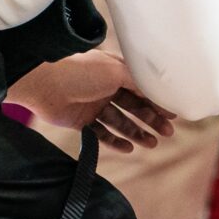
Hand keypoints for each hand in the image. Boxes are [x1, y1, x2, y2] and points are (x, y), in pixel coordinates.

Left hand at [10, 50, 175, 152]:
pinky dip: (115, 141)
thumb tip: (157, 90)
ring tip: (151, 144)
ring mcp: (94, 105)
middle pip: (134, 107)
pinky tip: (128, 148)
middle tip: (167, 133)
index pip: (143, 89)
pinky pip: (101, 134)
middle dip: (151, 120)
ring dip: (137, 133)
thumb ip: (138, 81)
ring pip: (121, 122)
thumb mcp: (116, 70)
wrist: (45, 83)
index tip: (173, 114)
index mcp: (117, 72)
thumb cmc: (81, 71)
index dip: (158, 101)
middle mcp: (107, 87)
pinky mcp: (81, 121)